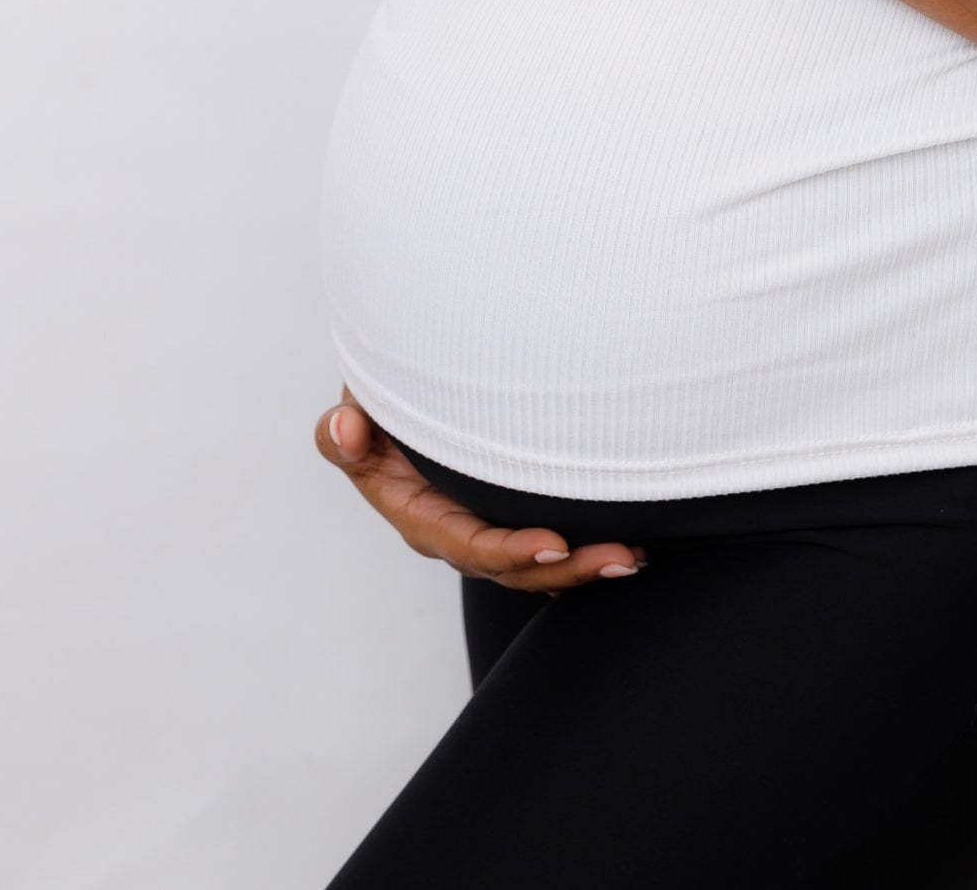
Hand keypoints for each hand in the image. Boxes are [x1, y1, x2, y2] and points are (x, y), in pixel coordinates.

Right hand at [315, 394, 645, 590]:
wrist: (400, 408)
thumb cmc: (379, 413)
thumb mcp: (354, 418)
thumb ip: (342, 433)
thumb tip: (345, 428)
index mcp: (422, 516)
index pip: (469, 543)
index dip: (510, 550)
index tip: (554, 544)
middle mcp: (459, 532)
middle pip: (515, 567)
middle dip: (567, 569)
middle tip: (620, 559)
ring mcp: (488, 527)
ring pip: (538, 563)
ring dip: (585, 564)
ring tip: (634, 558)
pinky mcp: (511, 513)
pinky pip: (548, 542)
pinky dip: (583, 546)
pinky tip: (627, 545)